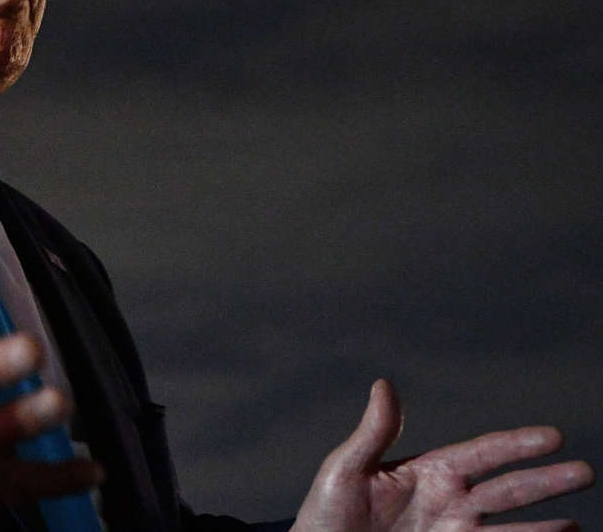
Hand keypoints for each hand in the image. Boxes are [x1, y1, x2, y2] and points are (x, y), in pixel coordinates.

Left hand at [291, 379, 593, 530]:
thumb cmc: (325, 514)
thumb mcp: (345, 470)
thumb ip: (373, 434)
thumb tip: (384, 385)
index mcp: (426, 472)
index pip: (480, 454)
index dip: (515, 445)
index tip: (553, 436)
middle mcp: (448, 502)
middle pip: (506, 489)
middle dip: (545, 481)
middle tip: (585, 472)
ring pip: (510, 525)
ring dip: (544, 522)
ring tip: (577, 521)